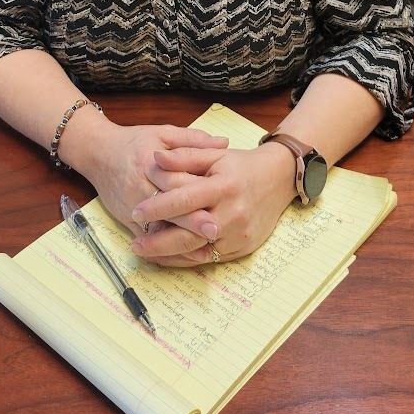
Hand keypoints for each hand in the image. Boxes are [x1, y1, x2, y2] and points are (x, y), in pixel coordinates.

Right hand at [88, 122, 227, 238]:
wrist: (98, 154)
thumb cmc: (134, 142)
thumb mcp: (163, 133)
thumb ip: (193, 139)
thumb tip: (224, 142)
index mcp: (151, 164)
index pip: (175, 182)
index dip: (196, 195)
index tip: (217, 204)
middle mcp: (140, 187)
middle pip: (168, 209)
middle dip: (191, 222)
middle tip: (216, 231)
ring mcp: (132, 207)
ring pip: (157, 229)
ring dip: (180, 241)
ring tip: (205, 250)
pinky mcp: (127, 220)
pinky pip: (147, 238)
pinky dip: (165, 249)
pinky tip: (185, 255)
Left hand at [129, 142, 296, 266]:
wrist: (278, 179)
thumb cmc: (241, 165)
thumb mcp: (214, 154)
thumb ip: (185, 156)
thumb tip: (156, 158)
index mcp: (225, 186)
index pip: (186, 199)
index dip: (159, 207)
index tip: (136, 211)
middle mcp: (233, 213)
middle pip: (190, 235)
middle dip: (158, 243)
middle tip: (135, 244)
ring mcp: (239, 234)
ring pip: (198, 252)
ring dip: (169, 255)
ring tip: (146, 252)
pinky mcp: (243, 248)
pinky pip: (210, 259)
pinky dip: (187, 259)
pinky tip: (169, 256)